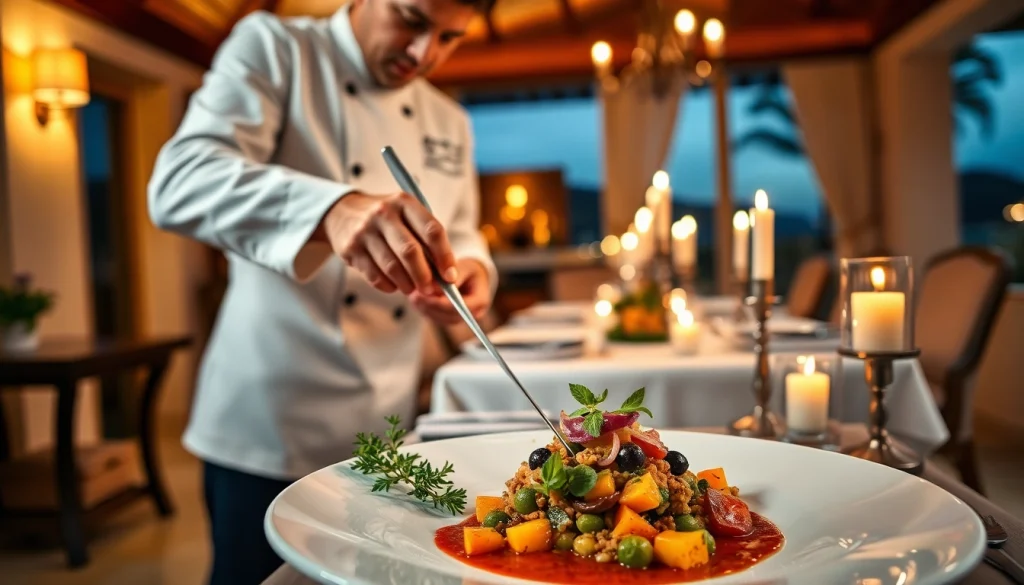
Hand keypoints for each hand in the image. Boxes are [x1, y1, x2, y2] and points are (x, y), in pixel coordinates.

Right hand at [319, 192, 457, 294]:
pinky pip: (374, 276)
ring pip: (392, 267)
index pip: (432, 230)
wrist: (342, 212)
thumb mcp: (406, 216)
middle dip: (424, 276)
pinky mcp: (350, 248)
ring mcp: (364, 231)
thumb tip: (444, 275)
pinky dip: (388, 286)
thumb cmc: (387, 219)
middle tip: (431, 290)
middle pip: (410, 251)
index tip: (450, 276)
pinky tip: (393, 285)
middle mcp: (384, 213)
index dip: (445, 256)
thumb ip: (425, 240)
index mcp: (405, 202)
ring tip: (412, 289)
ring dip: (406, 284)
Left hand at [409, 258, 491, 324]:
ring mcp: (460, 318)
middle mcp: (472, 314)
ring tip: (412, 296)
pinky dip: (424, 309)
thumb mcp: (465, 266)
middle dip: (430, 306)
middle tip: (414, 296)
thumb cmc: (469, 269)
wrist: (471, 275)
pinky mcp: (449, 319)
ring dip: (425, 309)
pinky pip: (435, 318)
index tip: (425, 295)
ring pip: (440, 319)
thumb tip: (436, 287)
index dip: (441, 303)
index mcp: (481, 301)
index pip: (460, 307)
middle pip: (448, 316)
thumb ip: (454, 276)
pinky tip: (415, 299)